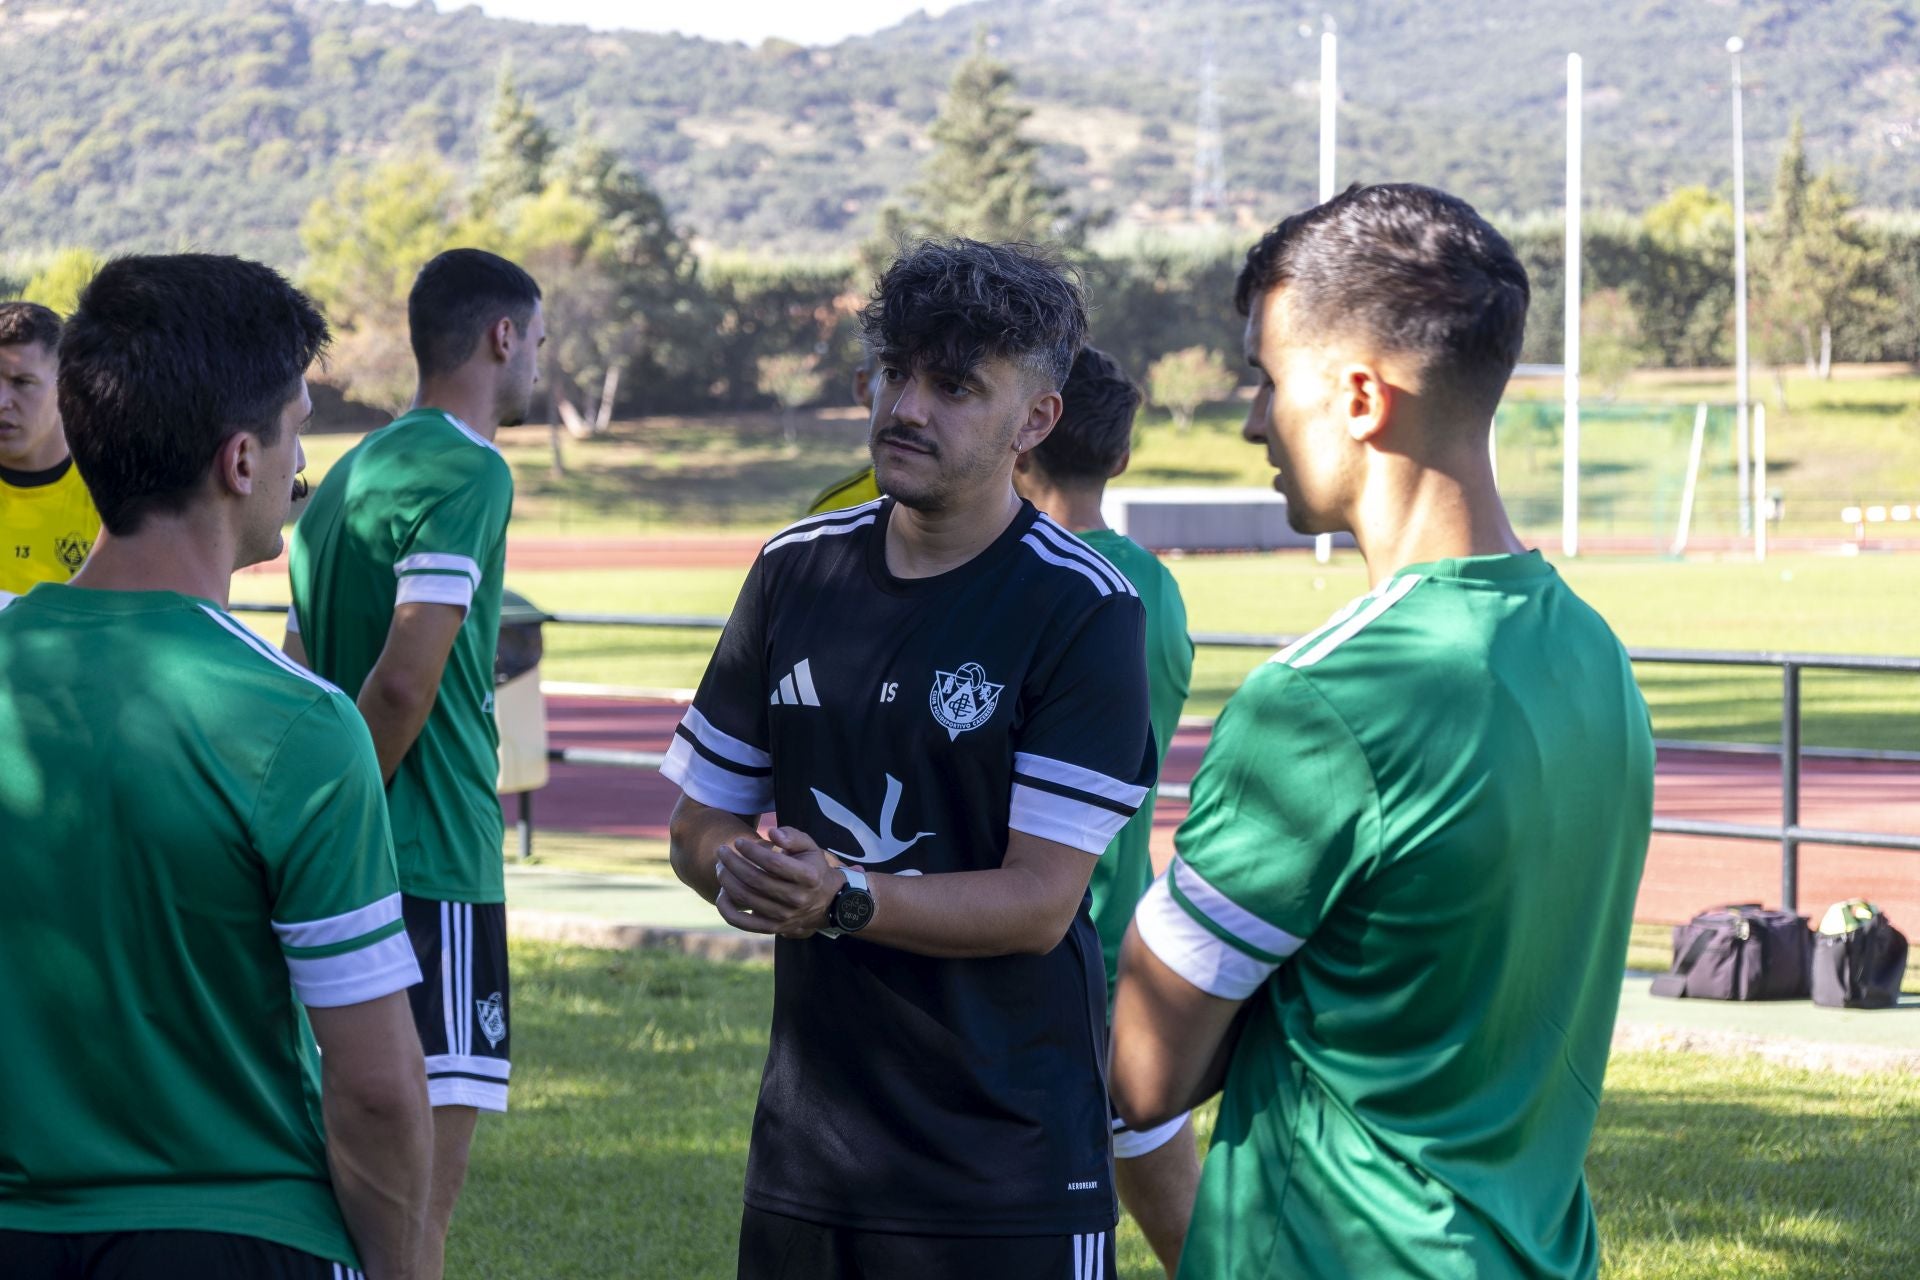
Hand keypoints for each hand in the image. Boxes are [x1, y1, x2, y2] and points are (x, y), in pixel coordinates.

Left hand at [713, 826, 841, 939]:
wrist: (826, 902)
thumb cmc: (811, 867)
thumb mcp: (810, 847)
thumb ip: (793, 836)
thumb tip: (772, 833)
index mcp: (808, 876)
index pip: (773, 863)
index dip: (752, 851)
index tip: (738, 842)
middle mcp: (797, 898)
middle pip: (756, 880)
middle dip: (733, 862)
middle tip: (722, 851)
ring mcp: (784, 916)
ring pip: (746, 898)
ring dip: (727, 880)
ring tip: (720, 866)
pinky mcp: (773, 928)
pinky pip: (742, 922)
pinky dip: (726, 908)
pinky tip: (721, 892)